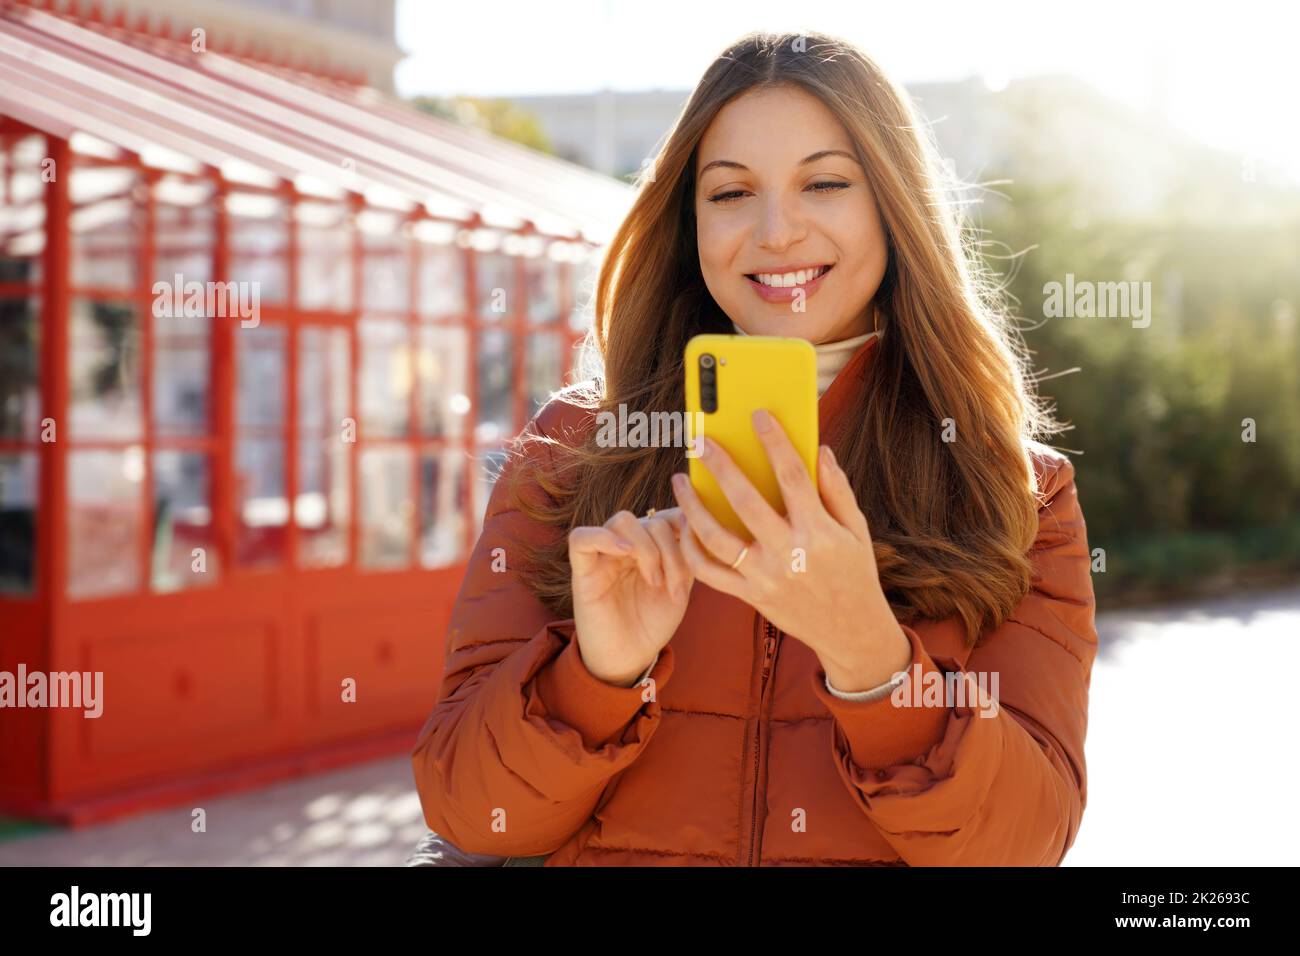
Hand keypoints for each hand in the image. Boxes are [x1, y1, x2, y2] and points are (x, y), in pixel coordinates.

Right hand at [568, 507, 693, 686]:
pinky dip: (603, 537)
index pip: (668, 514)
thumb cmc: (653, 623)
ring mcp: (603, 555)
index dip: (686, 529)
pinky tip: (624, 552)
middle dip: (671, 552)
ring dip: (647, 549)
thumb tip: (694, 522)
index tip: (697, 561)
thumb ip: (688, 554)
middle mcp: (627, 544)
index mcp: (650, 544)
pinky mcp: (582, 570)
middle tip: (675, 587)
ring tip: (655, 582)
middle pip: (651, 520)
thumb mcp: (680, 586)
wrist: (629, 657)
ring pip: (623, 521)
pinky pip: (581, 537)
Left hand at [669, 409, 910, 691]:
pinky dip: (691, 550)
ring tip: (680, 480)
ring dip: (693, 506)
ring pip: (717, 538)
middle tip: (700, 441)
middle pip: (745, 501)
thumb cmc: (854, 573)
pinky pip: (710, 574)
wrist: (851, 632)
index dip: (775, 442)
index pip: (793, 476)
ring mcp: (765, 578)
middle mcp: (789, 554)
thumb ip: (838, 490)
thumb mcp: (857, 531)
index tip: (758, 415)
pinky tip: (683, 526)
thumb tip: (820, 451)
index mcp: (819, 532)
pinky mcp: (750, 597)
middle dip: (720, 466)